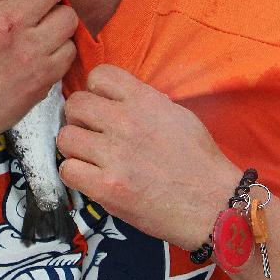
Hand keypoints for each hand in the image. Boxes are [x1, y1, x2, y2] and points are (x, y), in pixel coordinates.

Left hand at [57, 64, 238, 248]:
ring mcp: (114, 156)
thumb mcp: (178, 115)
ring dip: (74, 147)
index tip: (101, 103)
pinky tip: (90, 177)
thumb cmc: (200, 161)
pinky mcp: (107, 188)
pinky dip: (75, 174)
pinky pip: (67, 170)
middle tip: (90, 132)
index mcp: (144, 101)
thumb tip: (119, 98)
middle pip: (75, 104)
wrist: (213, 205)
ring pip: (66, 137)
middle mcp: (125, 123)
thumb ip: (145, 102)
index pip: (99, 75)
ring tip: (88, 156)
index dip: (95, 89)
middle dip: (79, 117)